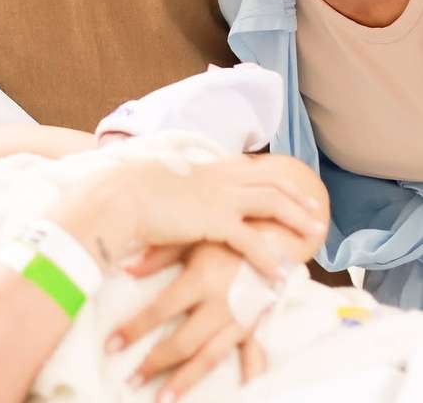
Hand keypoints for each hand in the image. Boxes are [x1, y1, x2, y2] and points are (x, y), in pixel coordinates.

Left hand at [106, 242, 268, 400]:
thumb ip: (158, 255)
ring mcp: (240, 318)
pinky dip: (247, 375)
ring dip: (186, 380)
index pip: (159, 310)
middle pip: (183, 343)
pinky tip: (239, 392)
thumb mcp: (191, 238)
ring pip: (210, 357)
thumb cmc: (225, 233)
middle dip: (155, 364)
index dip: (134, 329)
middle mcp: (220, 304)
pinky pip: (251, 355)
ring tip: (165, 399)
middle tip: (132, 382)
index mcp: (200, 279)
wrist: (273, 234)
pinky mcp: (257, 324)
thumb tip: (125, 268)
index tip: (111, 345)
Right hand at [129, 156, 325, 279]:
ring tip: (314, 235)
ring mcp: (220, 197)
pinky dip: (268, 257)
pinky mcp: (215, 220)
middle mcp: (220, 177)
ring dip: (296, 219)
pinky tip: (280, 273)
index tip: (293, 188)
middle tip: (318, 211)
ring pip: (272, 203)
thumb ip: (183, 187)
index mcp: (209, 168)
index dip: (276, 179)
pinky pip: (251, 240)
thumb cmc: (136, 193)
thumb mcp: (166, 183)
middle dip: (298, 197)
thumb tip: (184, 193)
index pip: (252, 169)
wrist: (123, 197)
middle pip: (271, 183)